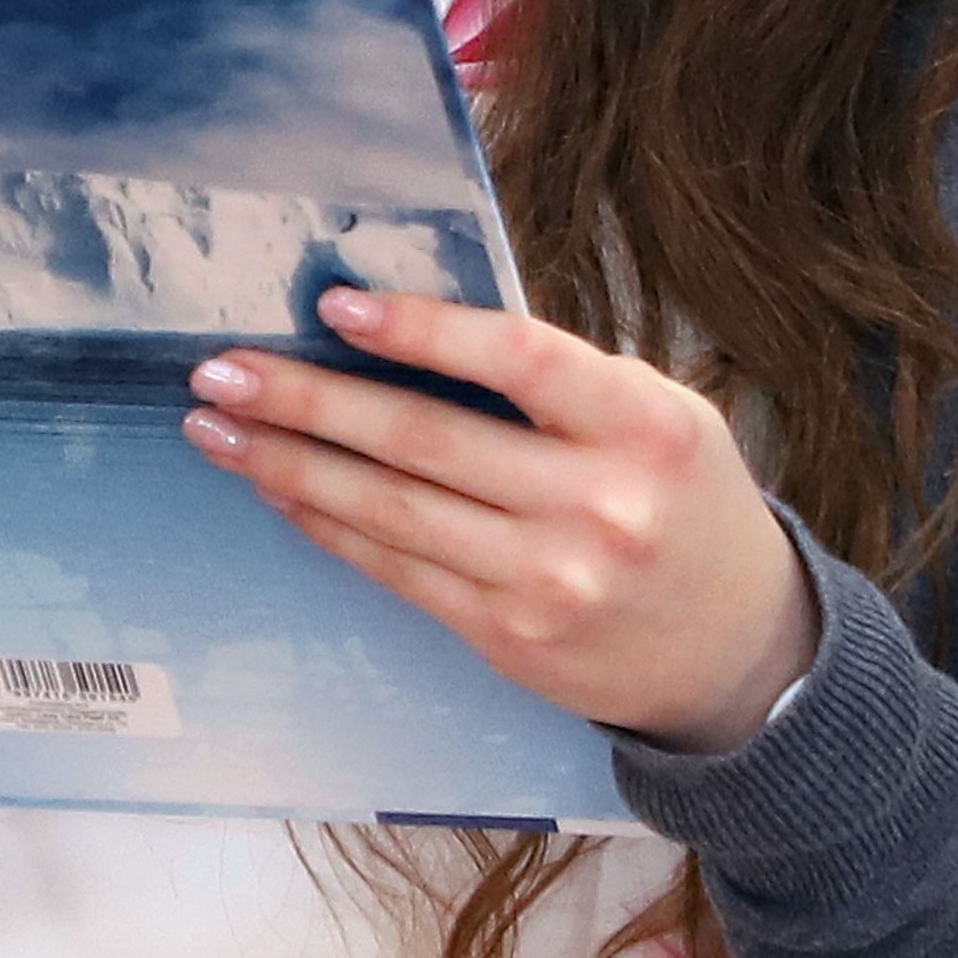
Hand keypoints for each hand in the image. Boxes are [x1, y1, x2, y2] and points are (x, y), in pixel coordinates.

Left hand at [184, 287, 819, 752]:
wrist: (738, 652)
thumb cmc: (682, 504)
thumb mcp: (658, 417)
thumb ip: (557, 381)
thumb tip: (405, 333)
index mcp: (644, 427)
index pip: (516, 359)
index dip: (421, 330)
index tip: (334, 306)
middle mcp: (598, 506)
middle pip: (426, 441)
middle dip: (307, 400)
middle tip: (223, 369)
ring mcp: (550, 582)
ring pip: (393, 512)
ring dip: (290, 465)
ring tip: (218, 428)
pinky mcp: (511, 638)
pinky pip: (399, 571)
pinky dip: (329, 526)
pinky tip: (278, 490)